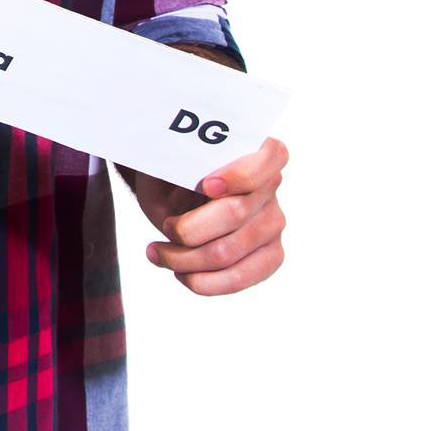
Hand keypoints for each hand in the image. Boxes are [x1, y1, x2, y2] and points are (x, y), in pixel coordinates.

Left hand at [135, 136, 288, 295]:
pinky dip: (202, 281)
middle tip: (164, 228)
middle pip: (235, 213)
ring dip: (183, 259)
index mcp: (258, 149)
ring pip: (227, 252)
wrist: (176, 190)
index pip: (270, 157)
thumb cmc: (175, 171)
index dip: (239, 176)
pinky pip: (239, 278)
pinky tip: (179, 273)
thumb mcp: (169, 160)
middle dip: (188, 228)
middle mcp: (272, 186)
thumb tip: (183, 189)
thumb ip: (177, 168)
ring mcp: (274, 223)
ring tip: (156, 253)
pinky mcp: (270, 255)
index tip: (206, 185)